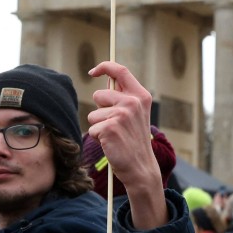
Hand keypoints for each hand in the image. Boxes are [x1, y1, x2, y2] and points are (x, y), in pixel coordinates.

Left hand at [88, 61, 167, 228]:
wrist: (140, 166)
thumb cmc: (134, 140)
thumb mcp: (135, 114)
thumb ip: (124, 97)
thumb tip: (106, 80)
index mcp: (141, 96)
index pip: (120, 71)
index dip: (105, 67)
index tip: (93, 71)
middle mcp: (132, 102)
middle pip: (99, 95)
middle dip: (100, 109)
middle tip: (114, 124)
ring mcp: (121, 114)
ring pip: (93, 114)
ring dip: (98, 125)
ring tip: (113, 136)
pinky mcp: (109, 128)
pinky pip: (91, 128)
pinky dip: (97, 137)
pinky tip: (110, 143)